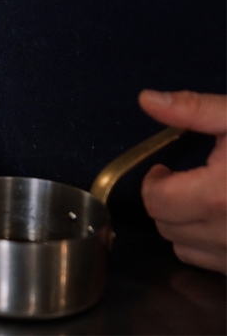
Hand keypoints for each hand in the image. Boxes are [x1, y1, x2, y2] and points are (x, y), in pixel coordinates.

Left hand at [139, 89, 226, 272]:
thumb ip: (194, 110)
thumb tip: (146, 100)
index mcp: (218, 197)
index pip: (156, 201)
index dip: (154, 181)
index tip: (167, 168)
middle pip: (167, 227)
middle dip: (168, 202)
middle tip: (185, 180)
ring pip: (187, 250)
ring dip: (187, 226)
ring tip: (207, 200)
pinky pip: (218, 265)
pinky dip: (214, 246)